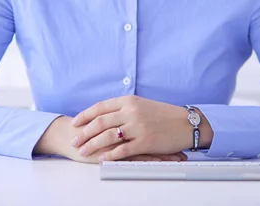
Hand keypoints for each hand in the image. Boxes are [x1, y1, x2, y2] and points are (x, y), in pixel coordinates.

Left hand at [70, 96, 212, 160]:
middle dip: (84, 132)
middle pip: (100, 122)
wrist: (185, 123)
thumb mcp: (143, 105)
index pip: (101, 107)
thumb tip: (105, 115)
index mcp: (130, 101)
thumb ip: (124, 108)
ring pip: (107, 136)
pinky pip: (122, 150)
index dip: (85, 115)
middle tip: (74, 140)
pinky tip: (102, 158)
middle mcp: (131, 112)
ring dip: (92, 144)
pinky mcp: (144, 142)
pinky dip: (109, 155)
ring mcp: (138, 127)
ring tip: (83, 150)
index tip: (75, 122)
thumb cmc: (164, 115)